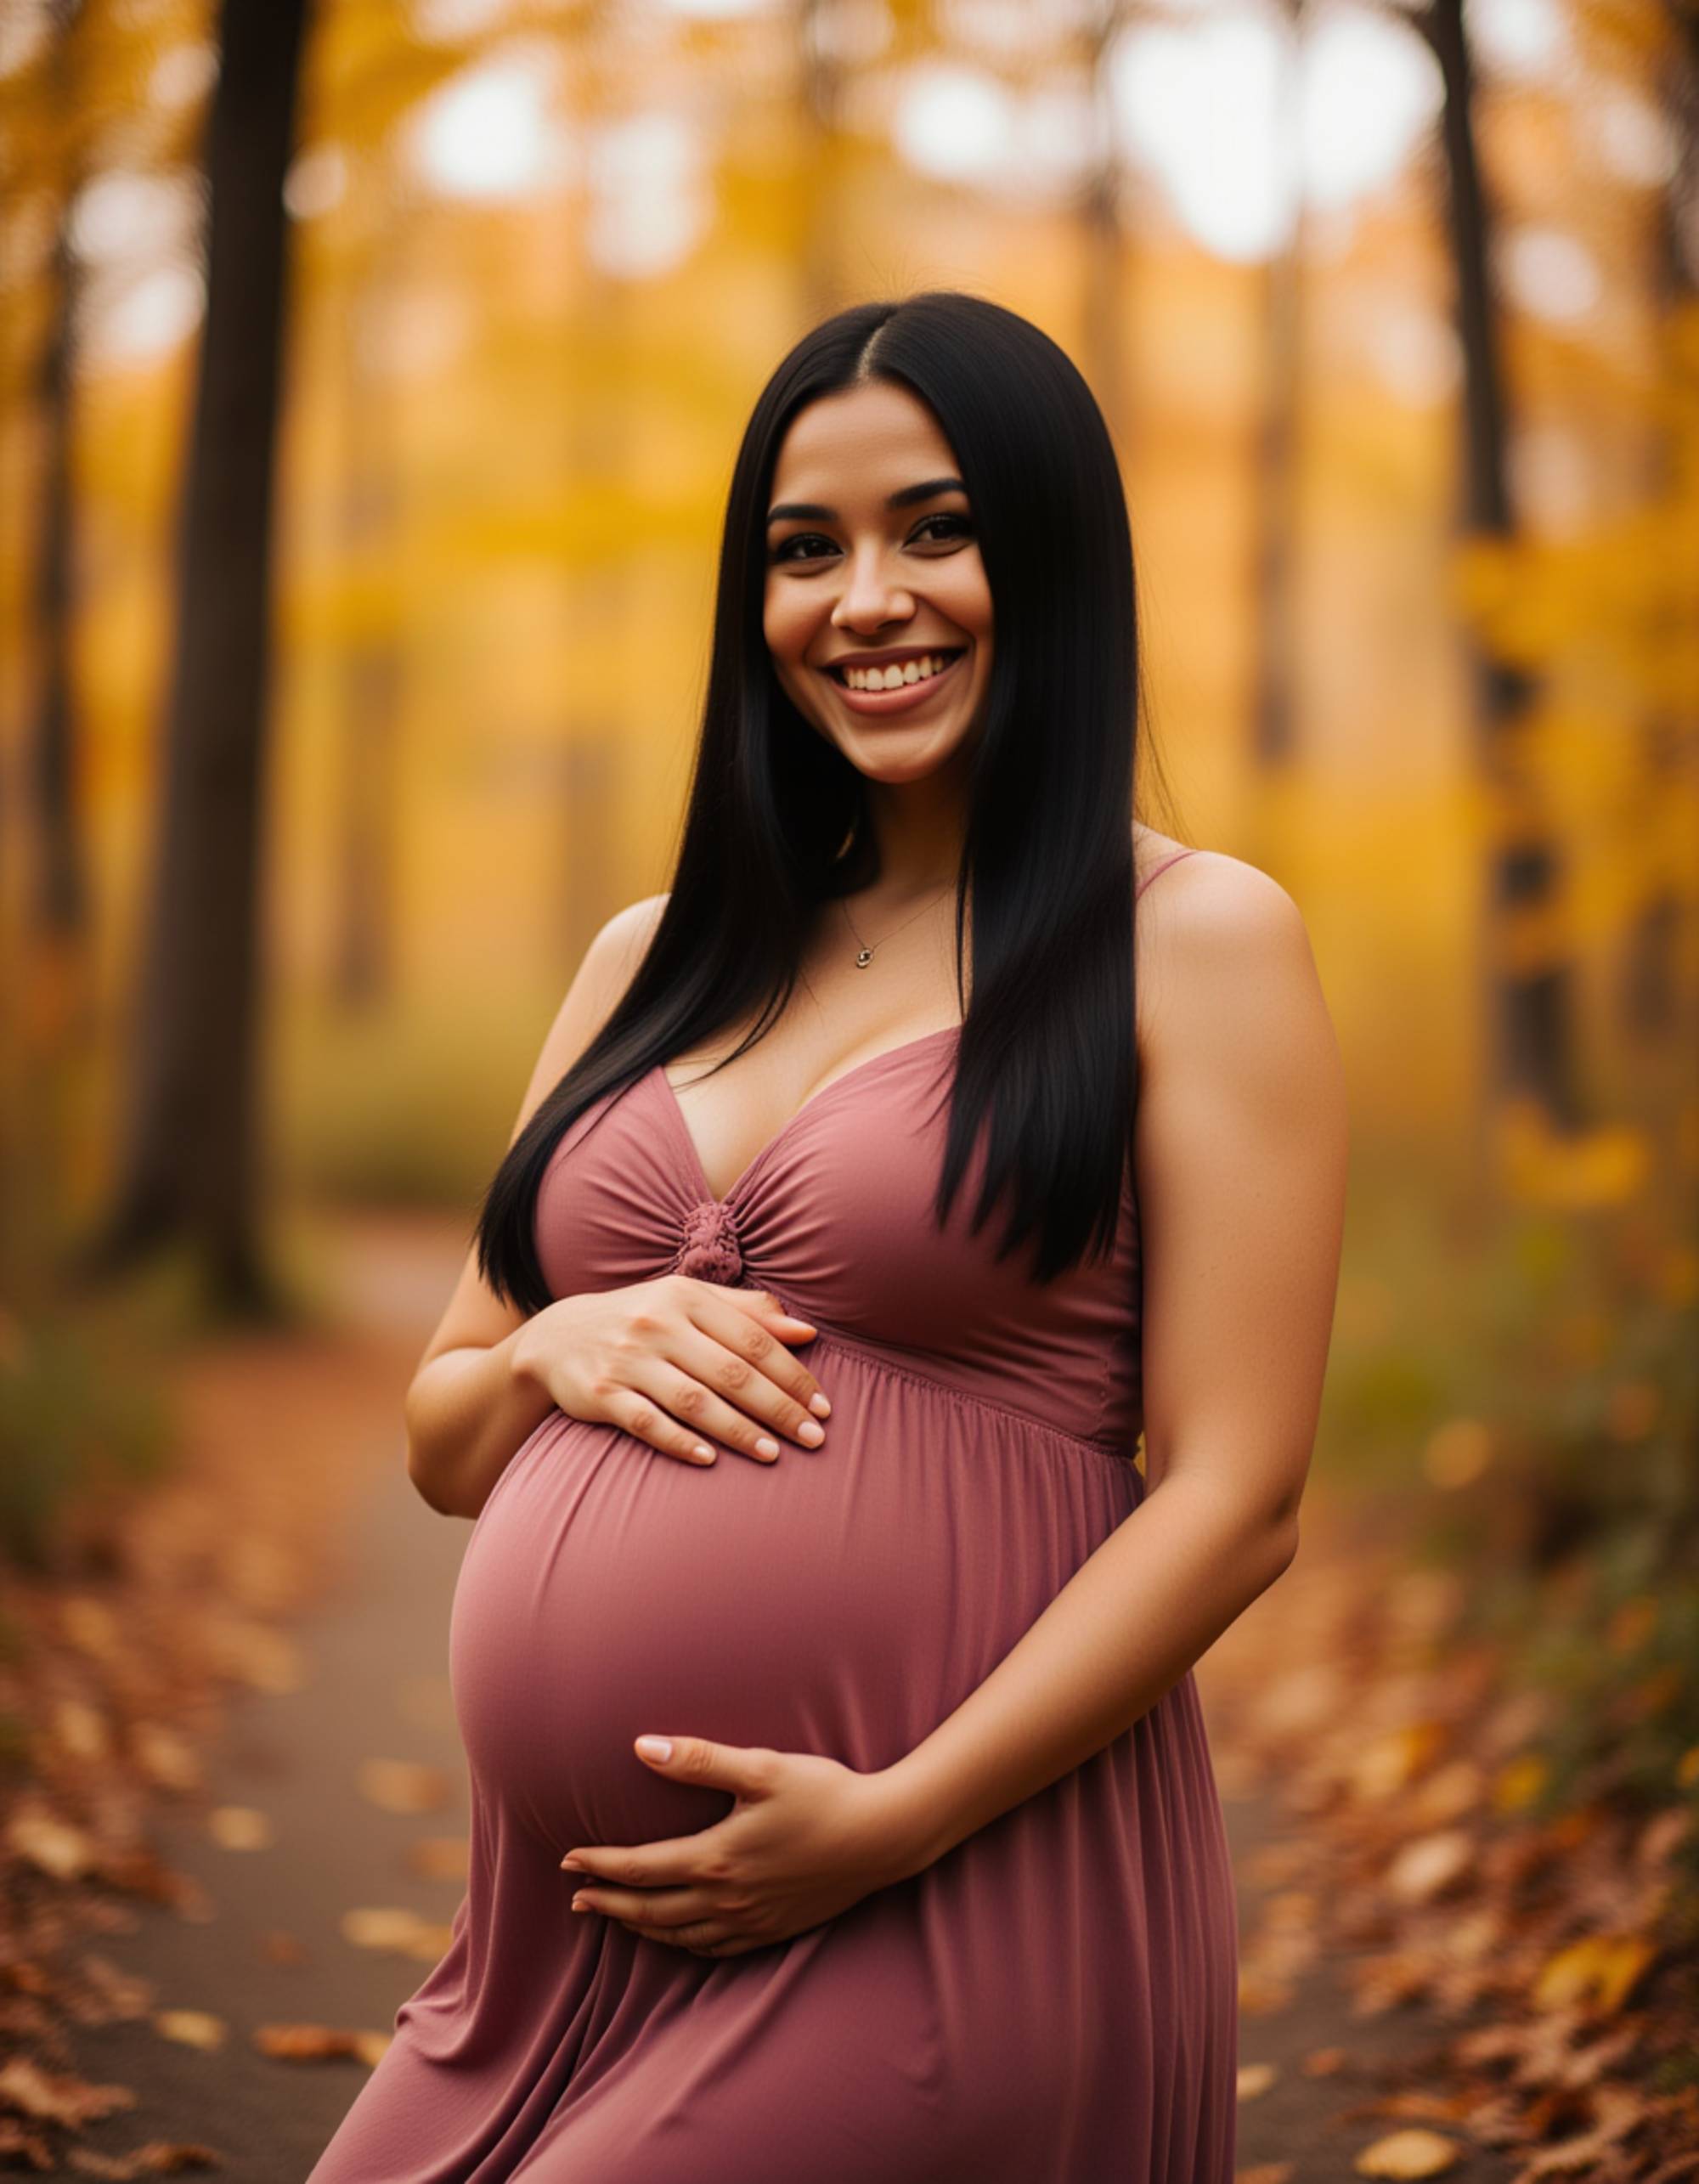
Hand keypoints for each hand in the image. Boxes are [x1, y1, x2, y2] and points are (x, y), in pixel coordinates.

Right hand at [513, 1277, 831, 1467]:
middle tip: (813, 1438)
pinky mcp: (601, 1394)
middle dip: (777, 1408)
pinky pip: (646, 1423)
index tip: (823, 1406)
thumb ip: (748, 1312)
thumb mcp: (689, 1302)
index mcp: (686, 1297)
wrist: (557, 1336)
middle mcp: (657, 1324)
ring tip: (772, 1455)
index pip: (754, 1339)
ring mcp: (627, 1360)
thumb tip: (807, 1331)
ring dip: (737, 1430)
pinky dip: (679, 1441)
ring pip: (694, 1400)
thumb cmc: (643, 1319)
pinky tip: (710, 1459)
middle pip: (731, 1372)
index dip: (793, 1374)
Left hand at [558, 1735, 919, 1956]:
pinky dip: (683, 1945)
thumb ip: (698, 1759)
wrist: (883, 1836)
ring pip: (679, 1936)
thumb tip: (640, 1746)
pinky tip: (678, 1935)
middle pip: (650, 1910)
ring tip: (615, 1915)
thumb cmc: (823, 1793)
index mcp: (716, 1859)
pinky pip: (714, 1950)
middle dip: (608, 1903)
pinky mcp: (774, 1930)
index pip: (639, 1868)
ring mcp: (751, 1921)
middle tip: (576, 1898)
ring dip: (640, 1926)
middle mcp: (727, 1899)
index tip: (568, 1859)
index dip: (599, 1865)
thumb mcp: (761, 1767)